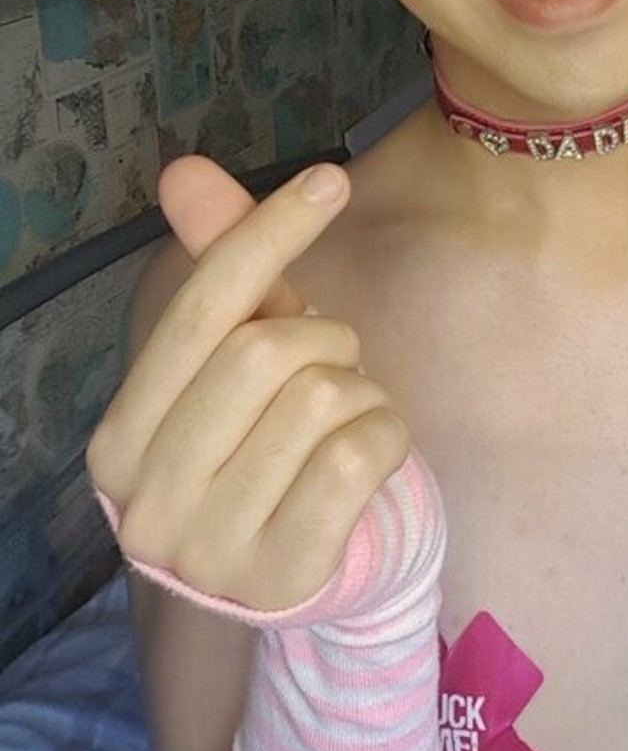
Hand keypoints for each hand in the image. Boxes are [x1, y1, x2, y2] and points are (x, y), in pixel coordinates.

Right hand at [86, 155, 410, 610]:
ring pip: (317, 401)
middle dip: (325, 338)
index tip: (329, 179)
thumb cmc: (274, 449)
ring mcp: (208, 552)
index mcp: (119, 440)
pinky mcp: (281, 580)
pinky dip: (386, 434)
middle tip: (337, 364)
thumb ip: (222, 268)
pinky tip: (373, 456)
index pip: (198, 313)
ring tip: (347, 419)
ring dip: (360, 392)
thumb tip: (183, 170)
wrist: (319, 572)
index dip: (267, 235)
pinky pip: (355, 455)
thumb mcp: (246, 357)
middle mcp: (145, 505)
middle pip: (260, 355)